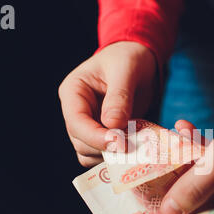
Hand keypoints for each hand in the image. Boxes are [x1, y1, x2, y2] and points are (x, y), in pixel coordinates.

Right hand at [58, 41, 156, 166]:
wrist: (140, 60)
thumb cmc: (129, 58)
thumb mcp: (126, 69)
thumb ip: (119, 96)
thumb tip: (113, 125)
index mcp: (73, 92)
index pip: (76, 122)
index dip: (95, 137)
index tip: (119, 143)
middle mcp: (76, 111)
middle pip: (81, 142)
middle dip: (105, 148)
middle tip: (133, 147)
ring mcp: (89, 125)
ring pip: (90, 153)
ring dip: (112, 155)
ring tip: (137, 147)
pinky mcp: (104, 134)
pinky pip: (105, 153)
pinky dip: (118, 156)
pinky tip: (136, 148)